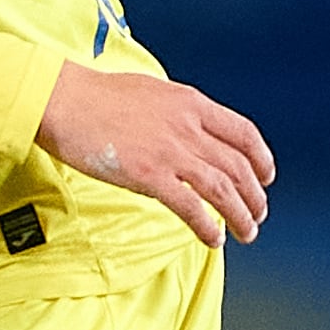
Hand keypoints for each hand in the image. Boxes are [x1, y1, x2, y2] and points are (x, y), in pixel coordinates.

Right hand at [37, 64, 273, 244]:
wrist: (64, 100)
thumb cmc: (96, 96)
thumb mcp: (150, 91)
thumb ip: (175, 111)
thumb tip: (185, 127)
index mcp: (191, 103)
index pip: (243, 133)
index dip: (261, 158)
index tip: (266, 176)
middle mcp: (188, 127)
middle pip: (238, 166)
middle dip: (255, 195)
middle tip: (258, 214)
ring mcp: (170, 151)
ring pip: (222, 189)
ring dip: (240, 215)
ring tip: (246, 233)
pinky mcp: (149, 175)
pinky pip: (190, 206)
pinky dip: (207, 226)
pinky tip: (213, 238)